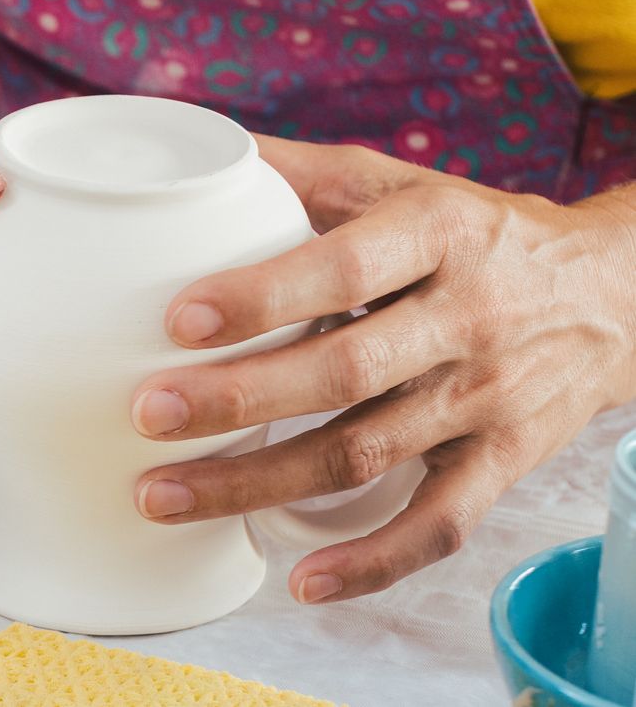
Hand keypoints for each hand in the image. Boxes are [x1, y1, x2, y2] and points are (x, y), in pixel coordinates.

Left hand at [130, 136, 635, 602]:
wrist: (615, 293)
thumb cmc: (474, 234)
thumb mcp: (399, 185)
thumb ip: (299, 174)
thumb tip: (187, 153)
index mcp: (438, 235)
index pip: (344, 269)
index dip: (262, 298)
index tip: (178, 320)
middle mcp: (467, 318)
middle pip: (344, 372)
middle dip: (238, 400)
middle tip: (146, 415)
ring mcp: (486, 398)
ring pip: (366, 453)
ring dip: (259, 483)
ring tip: (162, 495)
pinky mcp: (502, 463)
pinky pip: (438, 526)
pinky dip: (371, 562)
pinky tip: (300, 581)